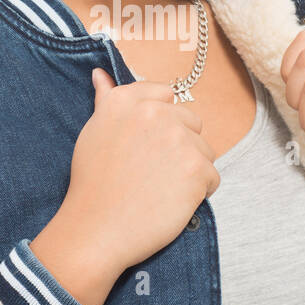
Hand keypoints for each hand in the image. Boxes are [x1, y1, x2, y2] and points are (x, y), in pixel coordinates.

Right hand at [59, 68, 220, 275]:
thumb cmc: (92, 184)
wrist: (96, 230)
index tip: (147, 146)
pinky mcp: (196, 168)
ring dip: (190, 170)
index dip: (162, 123)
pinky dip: (198, 193)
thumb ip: (106, 100)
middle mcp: (154, 113)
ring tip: (160, 189)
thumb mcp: (94, 132)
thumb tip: (102, 74)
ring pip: (204, 150)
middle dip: (179, 147)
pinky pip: (212, 177)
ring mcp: (178, 139)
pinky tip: (171, 203)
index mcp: (127, 100)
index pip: (167, 95)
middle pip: (191, 123)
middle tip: (151, 174)